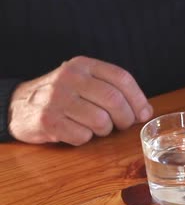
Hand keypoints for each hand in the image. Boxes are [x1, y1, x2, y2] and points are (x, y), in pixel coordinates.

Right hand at [8, 56, 152, 145]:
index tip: (143, 114)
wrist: (19, 105)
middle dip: (125, 118)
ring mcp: (57, 98)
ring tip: (95, 128)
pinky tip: (76, 131)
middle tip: (122, 125)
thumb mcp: (86, 83)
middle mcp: (70, 78)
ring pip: (101, 121)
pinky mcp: (48, 120)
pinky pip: (82, 136)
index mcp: (83, 65)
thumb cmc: (63, 96)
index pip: (122, 78)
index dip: (139, 99)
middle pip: (115, 100)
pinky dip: (85, 139)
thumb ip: (115, 91)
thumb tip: (146, 112)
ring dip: (104, 131)